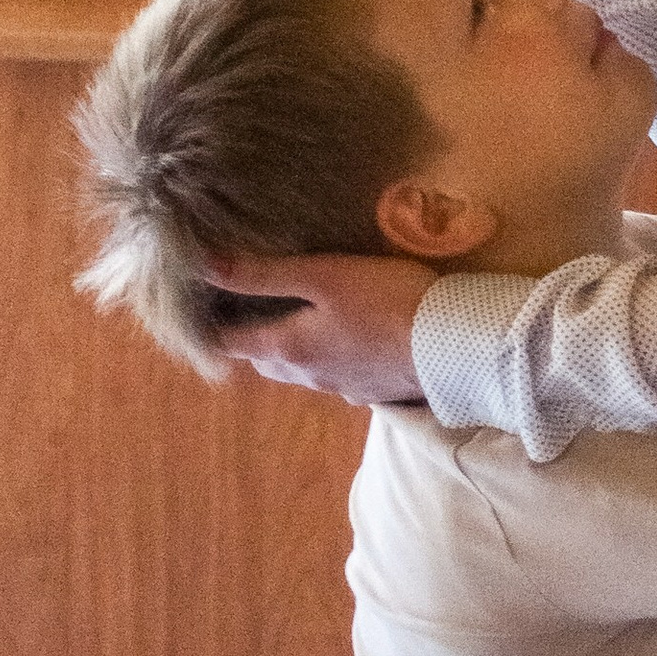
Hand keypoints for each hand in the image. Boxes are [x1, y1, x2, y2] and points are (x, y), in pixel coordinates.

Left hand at [199, 251, 435, 405]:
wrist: (457, 344)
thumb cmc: (387, 301)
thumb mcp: (323, 275)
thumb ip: (263, 273)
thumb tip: (201, 265)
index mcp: (288, 349)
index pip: (229, 343)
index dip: (208, 325)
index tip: (199, 304)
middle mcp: (308, 376)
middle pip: (264, 359)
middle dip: (250, 336)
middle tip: (246, 303)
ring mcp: (343, 388)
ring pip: (301, 369)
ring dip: (290, 347)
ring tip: (295, 314)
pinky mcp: (374, 390)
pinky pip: (337, 374)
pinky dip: (329, 356)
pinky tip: (347, 337)